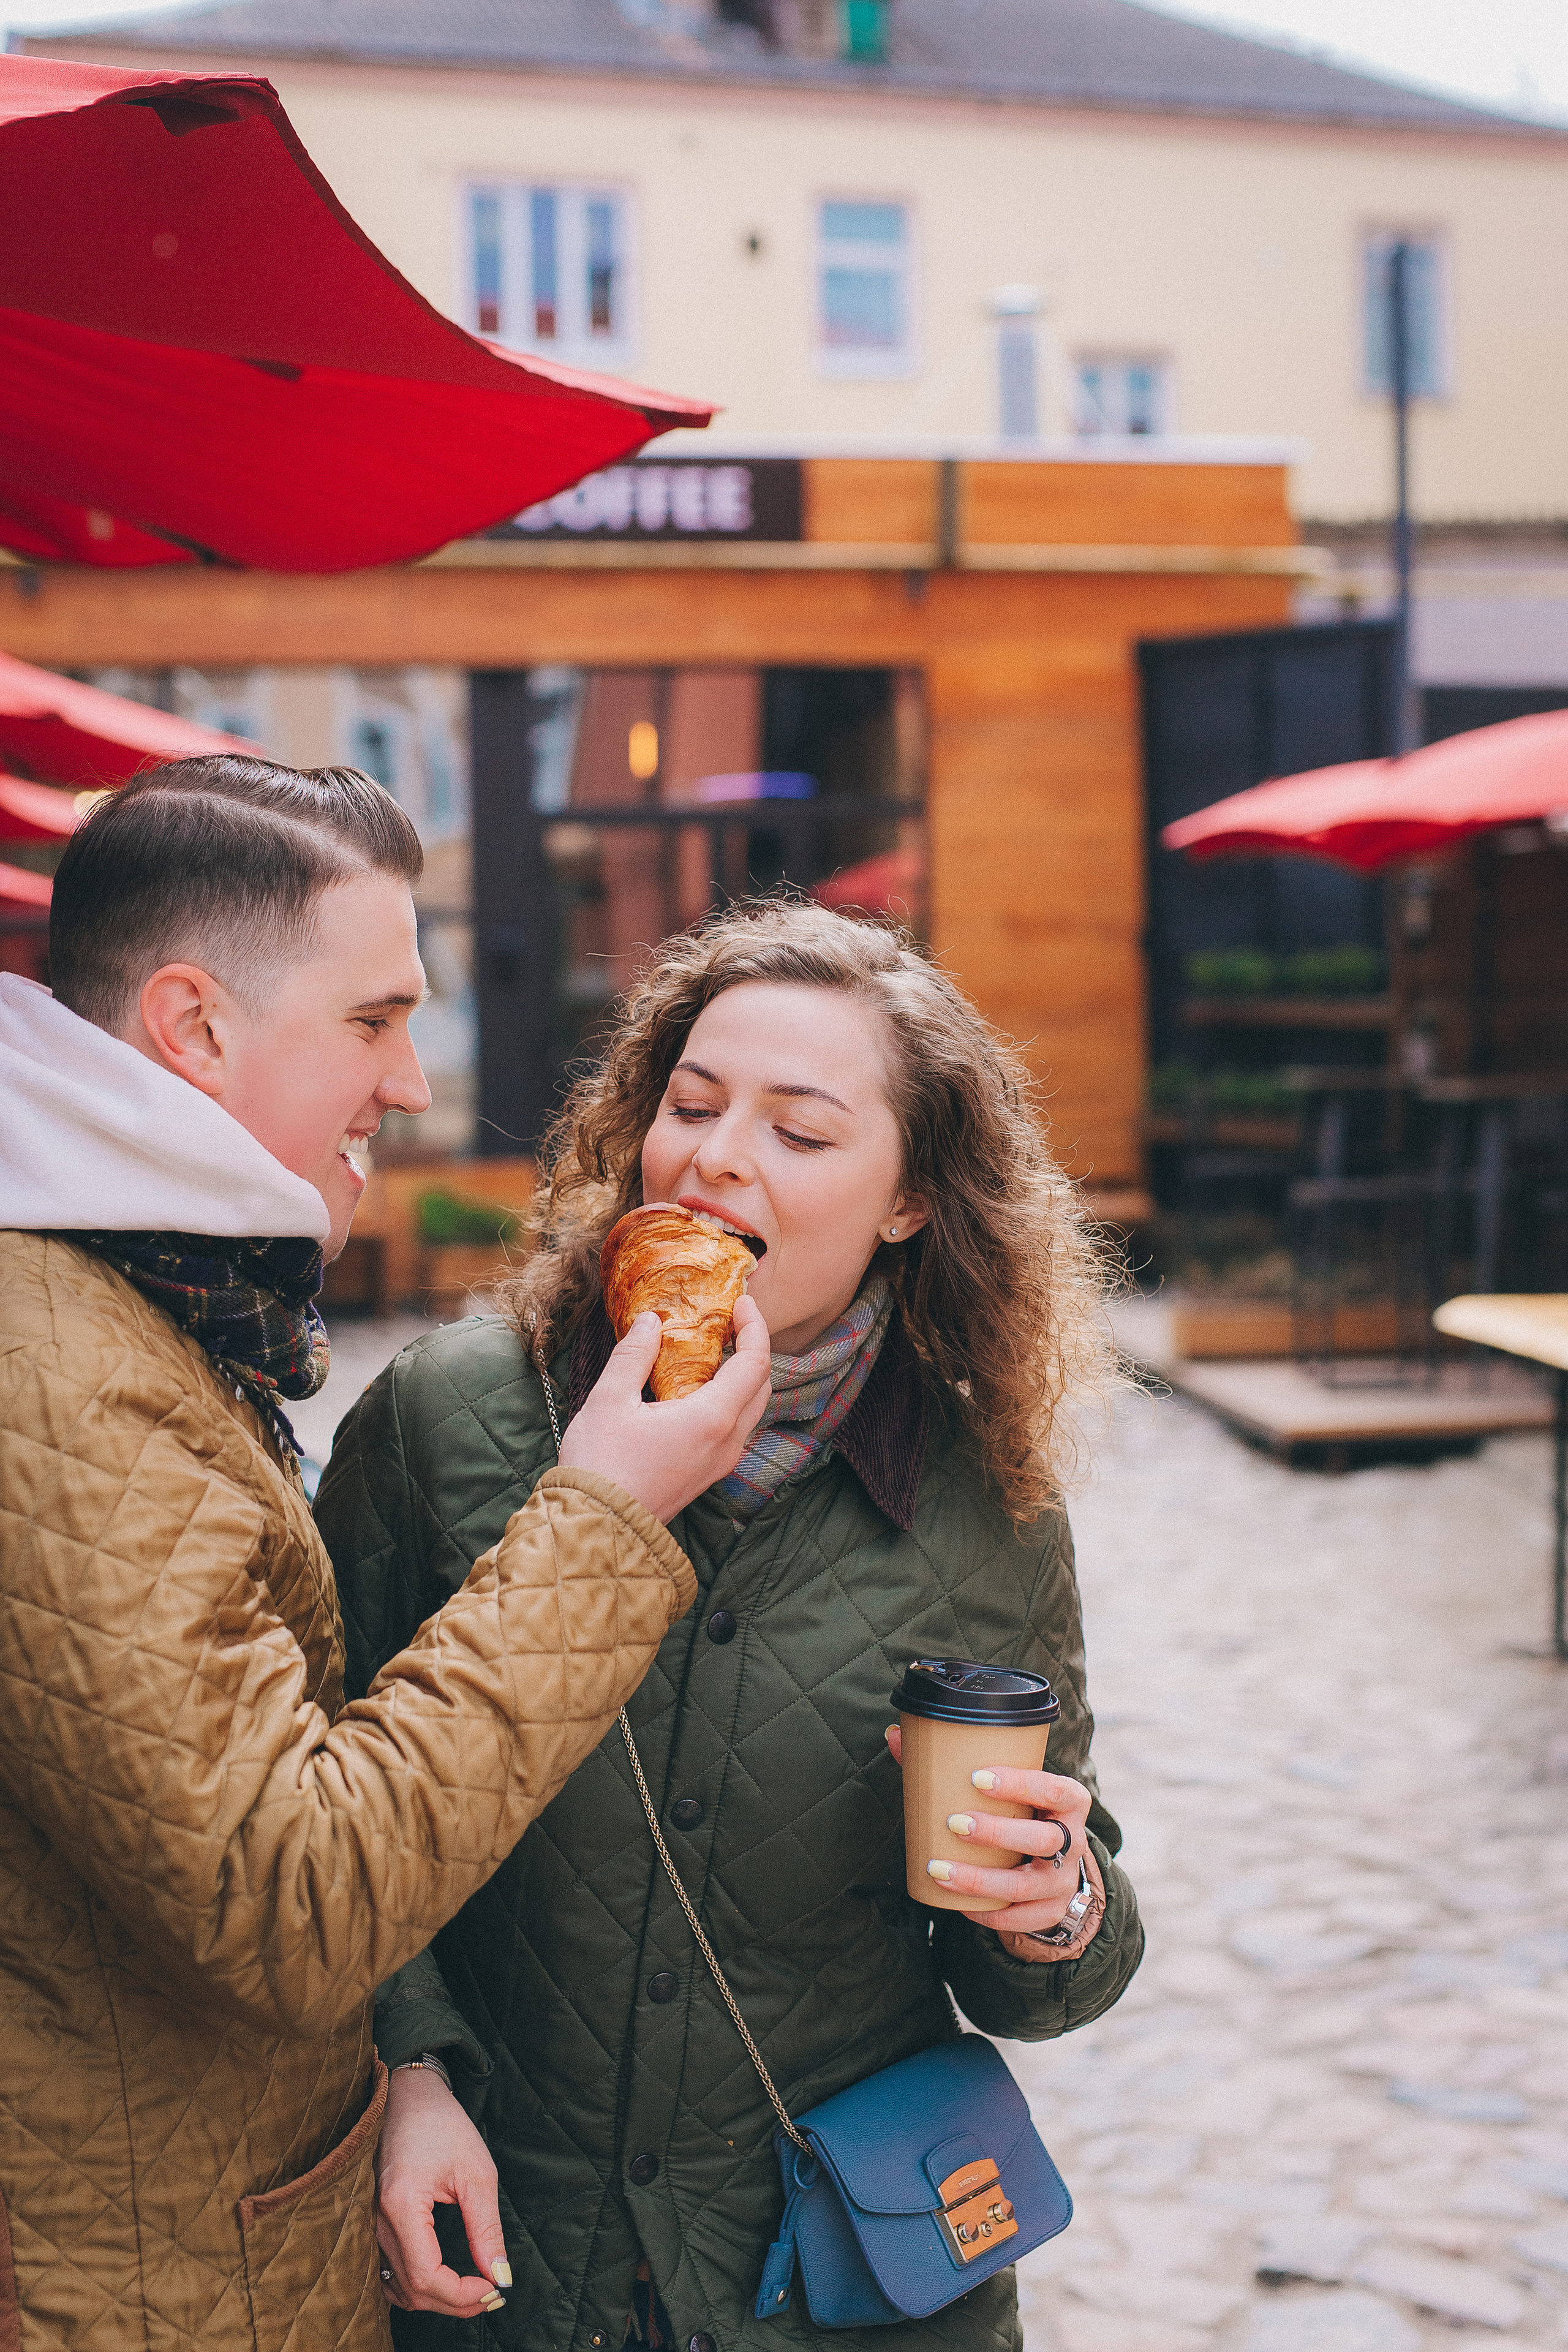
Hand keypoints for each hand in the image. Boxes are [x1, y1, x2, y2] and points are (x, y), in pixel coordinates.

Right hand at [374, 2065, 509, 2317]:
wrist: (409, 2097)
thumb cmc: (443, 2125)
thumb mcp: (477, 2172)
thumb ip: (486, 2229)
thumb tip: (499, 2277)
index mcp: (401, 2205)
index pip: (427, 2277)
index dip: (461, 2294)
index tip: (492, 2288)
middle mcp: (377, 2221)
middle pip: (413, 2289)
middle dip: (455, 2302)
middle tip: (492, 2293)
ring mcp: (370, 2224)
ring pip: (399, 2287)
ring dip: (437, 2299)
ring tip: (474, 2290)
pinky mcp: (373, 2224)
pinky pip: (390, 2273)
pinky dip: (417, 2287)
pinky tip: (444, 2282)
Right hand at [559, 1293, 771, 1522]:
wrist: (597, 1528)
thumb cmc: (601, 1465)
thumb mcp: (609, 1400)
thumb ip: (634, 1356)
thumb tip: (651, 1323)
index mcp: (712, 1419)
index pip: (755, 1363)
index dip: (754, 1327)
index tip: (743, 1302)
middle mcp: (727, 1442)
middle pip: (761, 1386)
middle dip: (752, 1348)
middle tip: (730, 1322)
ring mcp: (720, 1463)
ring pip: (750, 1410)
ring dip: (741, 1376)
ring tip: (713, 1350)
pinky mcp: (707, 1475)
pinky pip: (734, 1429)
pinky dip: (728, 1400)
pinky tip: (697, 1389)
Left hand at [884, 1727, 1104, 1961]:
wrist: (1051, 1863)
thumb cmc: (1018, 1812)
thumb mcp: (1004, 1789)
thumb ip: (952, 1761)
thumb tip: (894, 1736)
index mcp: (1069, 1801)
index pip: (1053, 1789)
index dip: (1020, 1784)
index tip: (977, 1777)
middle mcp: (1073, 1842)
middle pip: (1043, 1839)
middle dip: (997, 1832)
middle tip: (954, 1822)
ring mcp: (1063, 1881)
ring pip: (1026, 1884)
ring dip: (980, 1879)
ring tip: (939, 1869)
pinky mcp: (1050, 1911)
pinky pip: (1021, 1918)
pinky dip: (988, 1913)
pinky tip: (958, 1905)